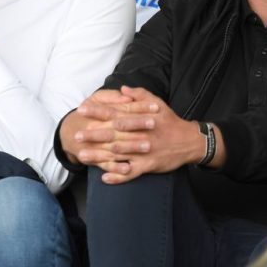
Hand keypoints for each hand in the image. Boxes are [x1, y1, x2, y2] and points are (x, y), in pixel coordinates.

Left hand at [64, 86, 206, 183]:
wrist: (190, 141)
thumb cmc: (170, 121)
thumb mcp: (158, 103)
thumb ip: (139, 94)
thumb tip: (123, 88)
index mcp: (140, 117)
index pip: (115, 112)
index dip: (97, 111)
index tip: (82, 109)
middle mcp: (140, 133)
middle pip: (113, 133)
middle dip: (93, 134)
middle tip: (76, 135)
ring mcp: (144, 150)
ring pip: (118, 153)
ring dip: (99, 155)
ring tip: (82, 155)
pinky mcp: (149, 165)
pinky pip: (131, 172)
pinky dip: (118, 176)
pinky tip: (104, 178)